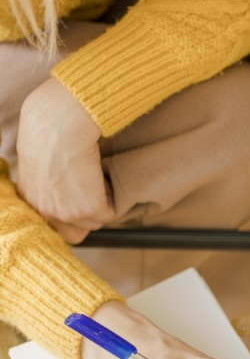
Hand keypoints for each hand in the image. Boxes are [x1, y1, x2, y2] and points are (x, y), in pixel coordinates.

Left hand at [17, 77, 113, 242]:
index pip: (54, 226)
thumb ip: (46, 182)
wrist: (59, 126)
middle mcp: (44, 212)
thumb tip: (65, 184)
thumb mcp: (38, 161)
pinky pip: (110, 213)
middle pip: (75, 233)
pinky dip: (111, 197)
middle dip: (86, 214)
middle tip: (90, 188)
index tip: (78, 195)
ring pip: (94, 222)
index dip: (70, 213)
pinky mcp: (88, 209)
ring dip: (100, 203)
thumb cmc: (48, 131)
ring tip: (95, 178)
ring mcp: (66, 214)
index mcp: (29, 201)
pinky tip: (101, 175)